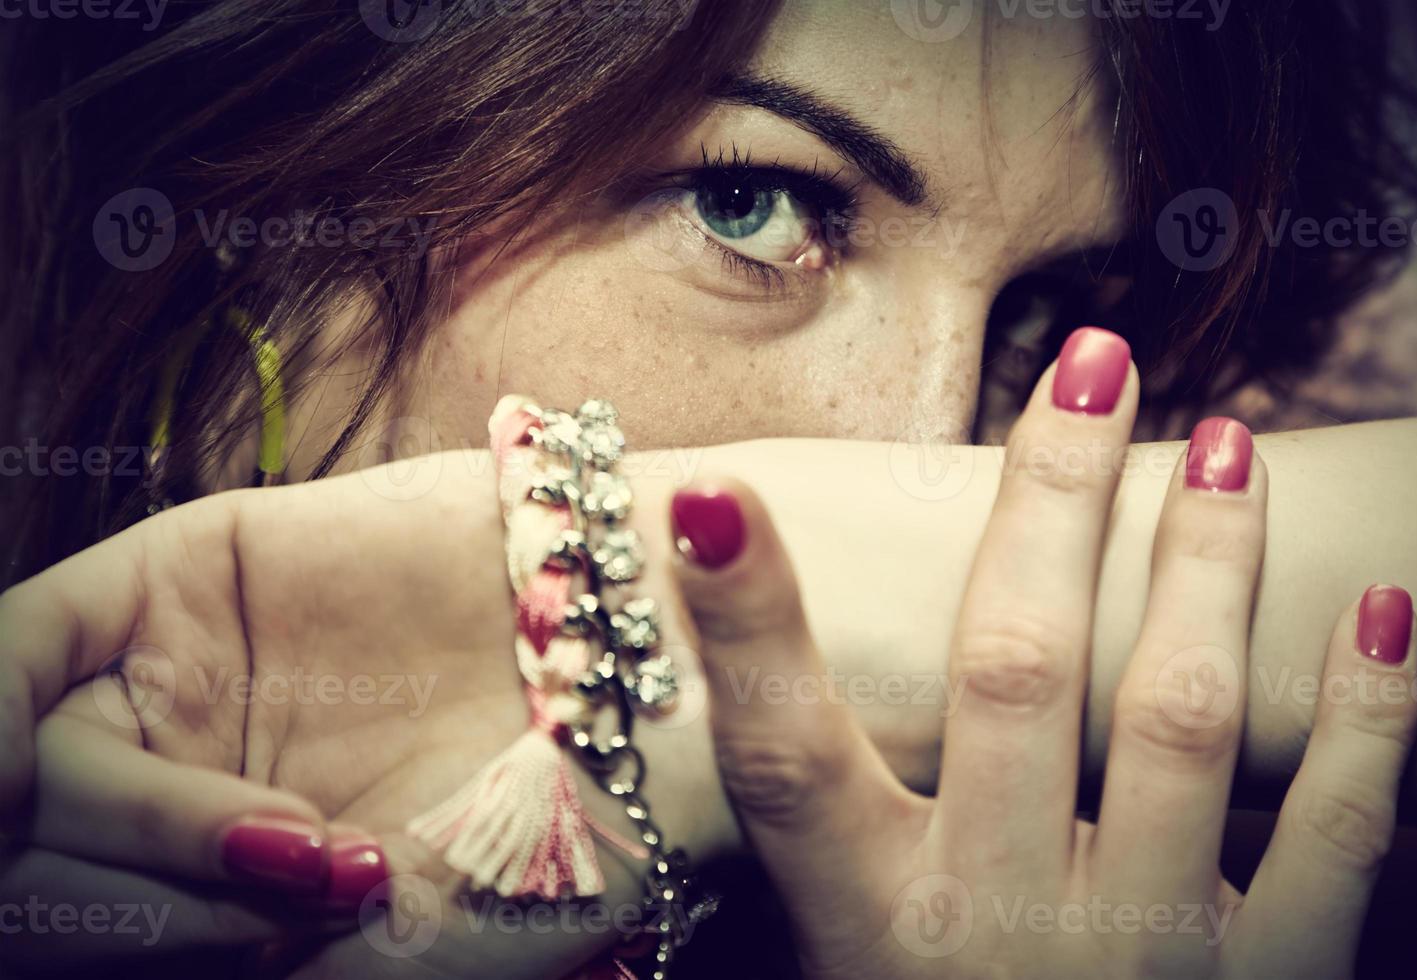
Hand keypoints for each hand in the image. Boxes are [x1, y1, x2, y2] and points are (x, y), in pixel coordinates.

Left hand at [0, 450, 699, 976]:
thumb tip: (77, 953)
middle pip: (31, 867)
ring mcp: (177, 685)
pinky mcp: (183, 577)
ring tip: (301, 841)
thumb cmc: (553, 839)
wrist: (649, 680)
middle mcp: (184, 790)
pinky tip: (24, 745)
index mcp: (221, 896)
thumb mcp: (402, 964)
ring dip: (136, 828)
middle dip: (138, 908)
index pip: (68, 938)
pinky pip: (19, 642)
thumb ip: (240, 961)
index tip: (266, 944)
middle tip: (309, 884)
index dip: (123, 949)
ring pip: (21, 766)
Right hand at [677, 327, 1416, 977]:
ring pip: (1167, 721)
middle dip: (1045, 507)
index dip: (742, 625)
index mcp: (865, 926)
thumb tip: (761, 665)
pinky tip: (1370, 606)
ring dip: (1195, 567)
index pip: (780, 755)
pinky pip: (1322, 841)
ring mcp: (1135, 962)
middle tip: (1094, 368)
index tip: (713, 498)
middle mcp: (988, 931)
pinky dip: (1355, 721)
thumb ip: (833, 833)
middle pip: (1008, 679)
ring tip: (1223, 442)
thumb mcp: (851, 961)